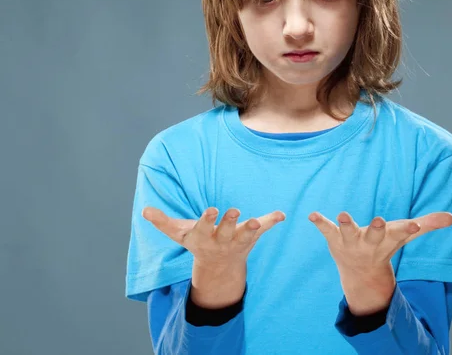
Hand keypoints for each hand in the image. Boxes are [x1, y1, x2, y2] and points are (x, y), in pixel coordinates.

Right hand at [142, 206, 285, 267]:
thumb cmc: (197, 242)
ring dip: (253, 228)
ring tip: (259, 221)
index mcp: (204, 238)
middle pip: (226, 232)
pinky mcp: (251, 237)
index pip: (204, 228)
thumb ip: (162, 222)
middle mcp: (221, 241)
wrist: (218, 267)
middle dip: (230, 223)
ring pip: (246, 235)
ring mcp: (238, 240)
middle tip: (235, 211)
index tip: (211, 210)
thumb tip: (145, 210)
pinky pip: (264, 228)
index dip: (207, 220)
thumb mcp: (179, 234)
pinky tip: (281, 214)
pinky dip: (272, 221)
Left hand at [308, 210, 451, 275]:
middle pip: (374, 235)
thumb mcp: (405, 235)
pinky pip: (327, 230)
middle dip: (376, 228)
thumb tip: (451, 217)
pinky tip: (312, 215)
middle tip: (378, 220)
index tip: (415, 223)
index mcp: (387, 240)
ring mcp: (351, 242)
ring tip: (343, 214)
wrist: (361, 274)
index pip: (400, 233)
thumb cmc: (385, 247)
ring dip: (346, 225)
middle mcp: (370, 242)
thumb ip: (427, 225)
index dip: (407, 228)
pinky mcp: (335, 239)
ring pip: (349, 233)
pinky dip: (320, 223)